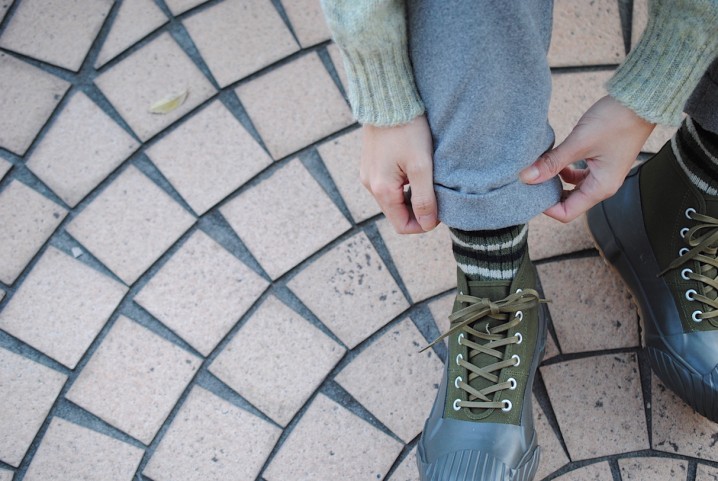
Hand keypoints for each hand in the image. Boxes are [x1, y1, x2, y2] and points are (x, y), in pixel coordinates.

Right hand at [360, 114, 437, 233]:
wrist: (387, 99)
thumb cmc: (407, 130)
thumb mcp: (422, 166)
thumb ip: (425, 199)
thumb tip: (427, 224)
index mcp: (382, 190)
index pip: (402, 226)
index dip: (423, 224)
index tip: (439, 209)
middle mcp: (370, 186)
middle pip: (397, 213)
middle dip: (417, 209)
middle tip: (436, 193)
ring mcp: (368, 174)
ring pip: (393, 199)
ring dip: (410, 196)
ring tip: (426, 178)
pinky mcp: (370, 163)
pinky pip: (387, 184)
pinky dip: (402, 184)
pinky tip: (413, 168)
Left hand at [519, 96, 655, 222]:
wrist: (639, 100)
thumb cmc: (616, 121)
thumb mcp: (579, 143)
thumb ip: (552, 162)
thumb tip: (526, 178)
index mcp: (600, 188)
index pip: (567, 213)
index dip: (546, 207)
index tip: (530, 192)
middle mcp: (602, 186)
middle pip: (569, 203)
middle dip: (548, 195)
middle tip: (531, 181)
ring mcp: (602, 175)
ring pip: (572, 188)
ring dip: (555, 182)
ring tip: (540, 169)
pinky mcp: (600, 163)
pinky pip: (577, 175)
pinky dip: (563, 171)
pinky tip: (554, 159)